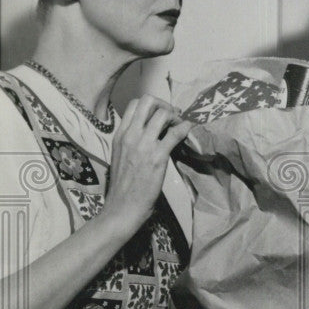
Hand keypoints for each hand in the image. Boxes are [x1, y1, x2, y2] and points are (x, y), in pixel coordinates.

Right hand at [102, 95, 192, 239]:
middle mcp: (130, 135)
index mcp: (120, 135)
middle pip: (148, 101)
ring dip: (176, 116)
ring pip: (163, 113)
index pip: (134, 105)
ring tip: (180, 126)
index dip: (151, 105)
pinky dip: (185, 128)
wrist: (122, 207)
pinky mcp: (157, 157)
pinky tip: (188, 131)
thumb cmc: (122, 187)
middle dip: (164, 104)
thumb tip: (147, 134)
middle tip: (172, 116)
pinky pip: (175, 133)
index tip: (161, 115)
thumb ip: (131, 142)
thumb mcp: (120, 157)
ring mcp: (144, 145)